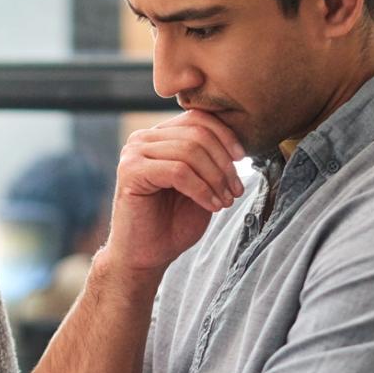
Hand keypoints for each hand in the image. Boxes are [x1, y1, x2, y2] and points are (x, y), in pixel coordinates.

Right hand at [103, 110, 245, 273]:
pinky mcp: (130, 172)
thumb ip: (210, 160)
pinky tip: (212, 206)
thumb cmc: (173, 222)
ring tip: (225, 201)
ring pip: (189, 151)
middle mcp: (143, 138)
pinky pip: (178, 171)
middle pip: (197, 133)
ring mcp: (133, 153)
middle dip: (224, 163)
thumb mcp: (201, 185)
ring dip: (216, 178)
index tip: (243, 160)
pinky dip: (202, 189)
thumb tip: (239, 145)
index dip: (226, 135)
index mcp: (159, 136)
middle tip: (236, 191)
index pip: (198, 118)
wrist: (146, 255)